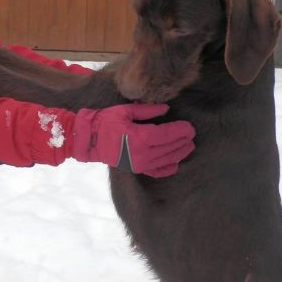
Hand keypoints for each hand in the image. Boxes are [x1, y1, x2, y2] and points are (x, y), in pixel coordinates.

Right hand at [72, 103, 194, 177]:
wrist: (89, 140)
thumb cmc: (105, 122)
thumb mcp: (125, 111)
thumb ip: (147, 110)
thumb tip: (166, 109)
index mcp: (140, 137)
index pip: (167, 134)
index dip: (180, 131)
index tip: (190, 128)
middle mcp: (142, 153)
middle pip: (169, 148)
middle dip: (183, 141)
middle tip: (192, 135)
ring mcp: (139, 163)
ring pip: (166, 160)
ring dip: (179, 154)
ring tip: (188, 147)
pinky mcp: (135, 169)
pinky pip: (155, 172)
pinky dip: (166, 169)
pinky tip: (175, 165)